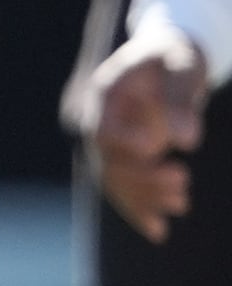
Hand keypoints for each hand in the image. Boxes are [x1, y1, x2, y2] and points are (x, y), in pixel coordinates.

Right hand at [88, 31, 207, 242]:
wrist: (170, 54)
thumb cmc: (177, 54)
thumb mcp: (184, 66)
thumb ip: (181, 98)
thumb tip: (186, 141)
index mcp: (105, 95)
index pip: (103, 132)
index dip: (126, 147)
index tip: (158, 148)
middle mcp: (100, 120)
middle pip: (108, 163)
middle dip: (143, 179)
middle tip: (183, 179)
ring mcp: (110, 140)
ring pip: (116, 181)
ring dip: (145, 198)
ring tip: (182, 203)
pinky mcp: (124, 155)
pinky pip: (124, 187)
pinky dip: (140, 209)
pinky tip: (159, 230)